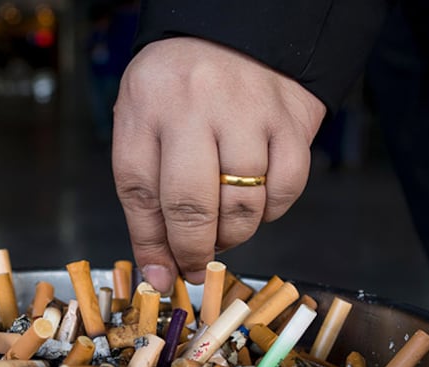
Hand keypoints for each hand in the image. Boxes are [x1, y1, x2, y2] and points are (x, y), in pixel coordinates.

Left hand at [112, 37, 325, 294]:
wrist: (237, 29)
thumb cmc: (179, 85)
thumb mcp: (142, 121)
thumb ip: (145, 193)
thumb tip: (158, 273)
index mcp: (146, 107)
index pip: (139, 192)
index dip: (151, 245)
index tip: (161, 275)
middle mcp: (194, 107)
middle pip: (190, 207)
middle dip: (193, 251)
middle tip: (196, 264)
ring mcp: (246, 111)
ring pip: (242, 206)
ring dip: (233, 234)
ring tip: (223, 228)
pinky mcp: (290, 119)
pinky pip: (285, 190)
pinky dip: (271, 211)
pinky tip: (256, 201)